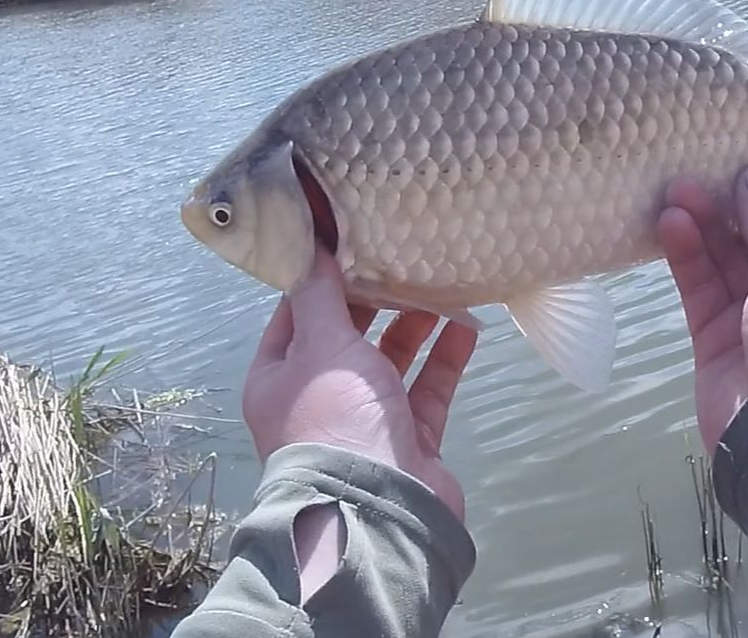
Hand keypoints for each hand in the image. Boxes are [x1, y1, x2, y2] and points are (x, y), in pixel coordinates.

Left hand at [242, 250, 476, 517]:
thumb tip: (309, 248)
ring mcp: (366, 421)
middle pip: (346, 337)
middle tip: (400, 254)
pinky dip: (445, 359)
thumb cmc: (337, 418)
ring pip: (391, 361)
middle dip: (374, 300)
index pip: (294, 316)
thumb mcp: (322, 346)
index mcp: (279, 378)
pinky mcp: (409, 439)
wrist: (379, 508)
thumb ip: (320, 297)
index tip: (346, 240)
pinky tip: (467, 326)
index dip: (318, 279)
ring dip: (414, 325)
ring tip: (439, 283)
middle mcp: (318, 398)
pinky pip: (427, 389)